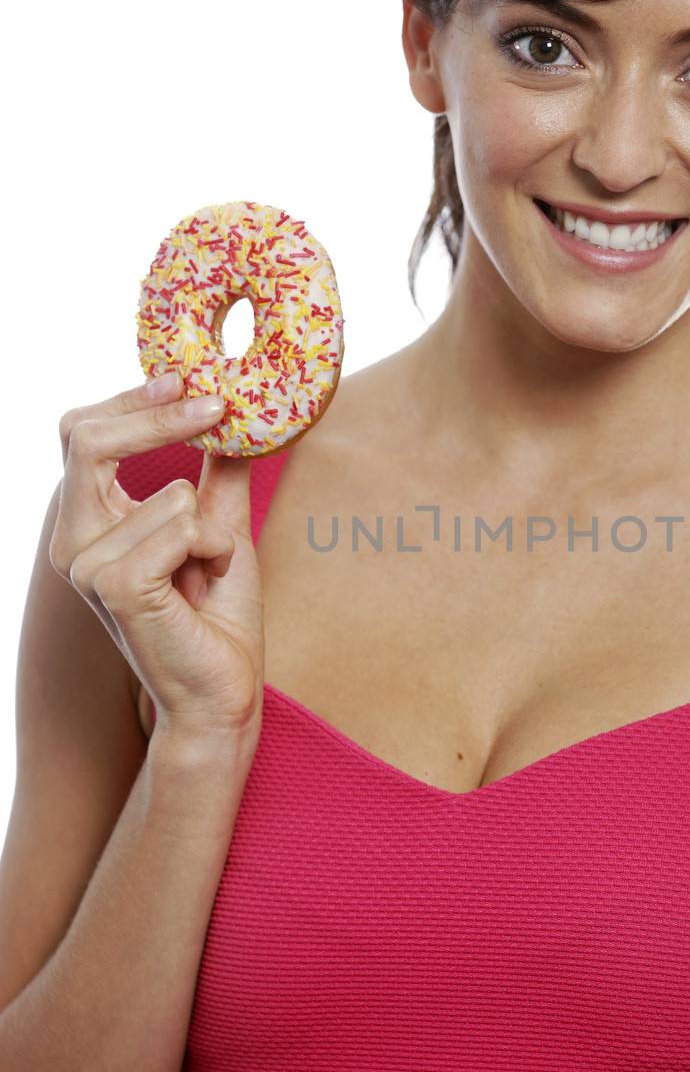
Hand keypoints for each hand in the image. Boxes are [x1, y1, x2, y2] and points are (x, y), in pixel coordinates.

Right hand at [48, 368, 265, 743]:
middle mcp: (72, 541)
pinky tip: (204, 583)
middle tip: (215, 406)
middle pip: (88, 438)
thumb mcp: (219, 525)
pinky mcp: (114, 586)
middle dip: (158, 416)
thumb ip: (216, 472)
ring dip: (213, 526)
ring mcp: (85, 565)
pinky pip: (179, 526)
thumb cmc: (216, 616)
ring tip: (209, 568)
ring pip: (165, 492)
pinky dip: (212, 548)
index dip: (129, 399)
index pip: (81, 434)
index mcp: (88, 521)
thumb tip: (234, 411)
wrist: (222, 691)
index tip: (185, 380)